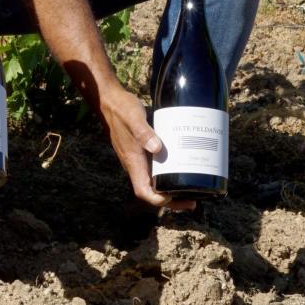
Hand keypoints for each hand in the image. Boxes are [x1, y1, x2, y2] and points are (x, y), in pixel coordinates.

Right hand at [97, 85, 195, 211]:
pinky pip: (157, 168)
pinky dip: (170, 173)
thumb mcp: (134, 119)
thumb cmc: (122, 110)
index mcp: (133, 161)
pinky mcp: (144, 151)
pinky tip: (182, 167)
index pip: (143, 191)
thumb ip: (144, 133)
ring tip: (192, 190)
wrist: (111, 102)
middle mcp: (136, 164)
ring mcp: (140, 159)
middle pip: (152, 191)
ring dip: (172, 189)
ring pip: (155, 181)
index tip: (173, 198)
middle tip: (192, 202)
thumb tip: (157, 148)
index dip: (157, 199)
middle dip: (172, 200)